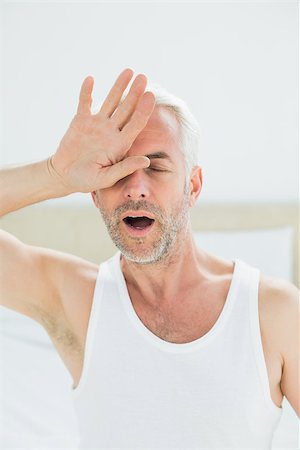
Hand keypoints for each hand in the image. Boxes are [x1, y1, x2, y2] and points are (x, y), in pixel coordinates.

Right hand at [49, 69, 154, 192]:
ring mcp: (97, 124)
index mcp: (120, 144)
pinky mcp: (81, 120)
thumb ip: (125, 168)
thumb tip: (147, 161)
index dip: (144, 110)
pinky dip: (87, 92)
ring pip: (110, 101)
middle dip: (134, 93)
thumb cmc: (86, 180)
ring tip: (128, 71)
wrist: (64, 175)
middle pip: (126, 109)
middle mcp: (111, 131)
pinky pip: (84, 103)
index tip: (150, 96)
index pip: (136, 124)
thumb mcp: (106, 178)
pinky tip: (91, 80)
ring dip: (118, 87)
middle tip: (143, 77)